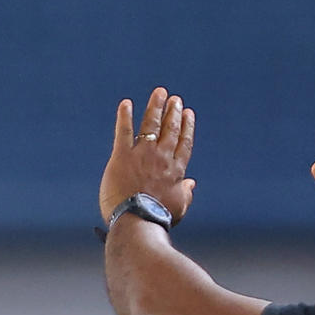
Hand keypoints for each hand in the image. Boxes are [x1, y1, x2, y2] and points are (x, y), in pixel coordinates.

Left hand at [100, 87, 195, 223]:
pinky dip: (124, 116)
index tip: (188, 113)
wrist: (137, 221)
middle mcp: (161, 157)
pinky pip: (124, 131)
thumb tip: (192, 183)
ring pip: (151, 125)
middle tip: (175, 99)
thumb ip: (185, 192)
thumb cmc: (157, 218)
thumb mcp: (179, 207)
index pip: (183, 143)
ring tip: (159, 93)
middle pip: (170, 129)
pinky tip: (126, 104)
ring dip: (156, 107)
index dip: (187, 126)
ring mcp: (142, 155)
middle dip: (173, 112)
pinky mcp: (122, 156)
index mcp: (176, 170)